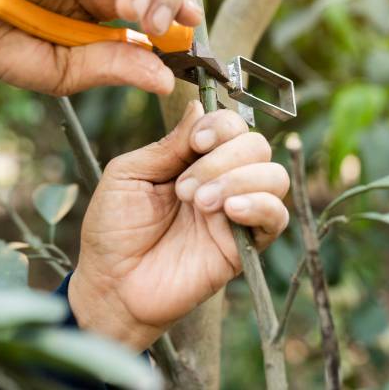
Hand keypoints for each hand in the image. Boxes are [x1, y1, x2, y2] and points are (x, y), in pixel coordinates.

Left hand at [68, 101, 289, 349]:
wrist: (111, 285)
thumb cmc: (113, 231)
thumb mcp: (129, 174)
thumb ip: (168, 144)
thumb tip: (199, 105)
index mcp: (193, 159)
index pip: (231, 126)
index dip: (220, 126)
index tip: (196, 142)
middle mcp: (221, 181)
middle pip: (257, 146)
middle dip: (224, 157)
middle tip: (185, 186)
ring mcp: (235, 214)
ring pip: (274, 176)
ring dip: (239, 180)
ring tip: (201, 202)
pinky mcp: (245, 247)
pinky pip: (277, 217)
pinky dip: (260, 205)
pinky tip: (228, 212)